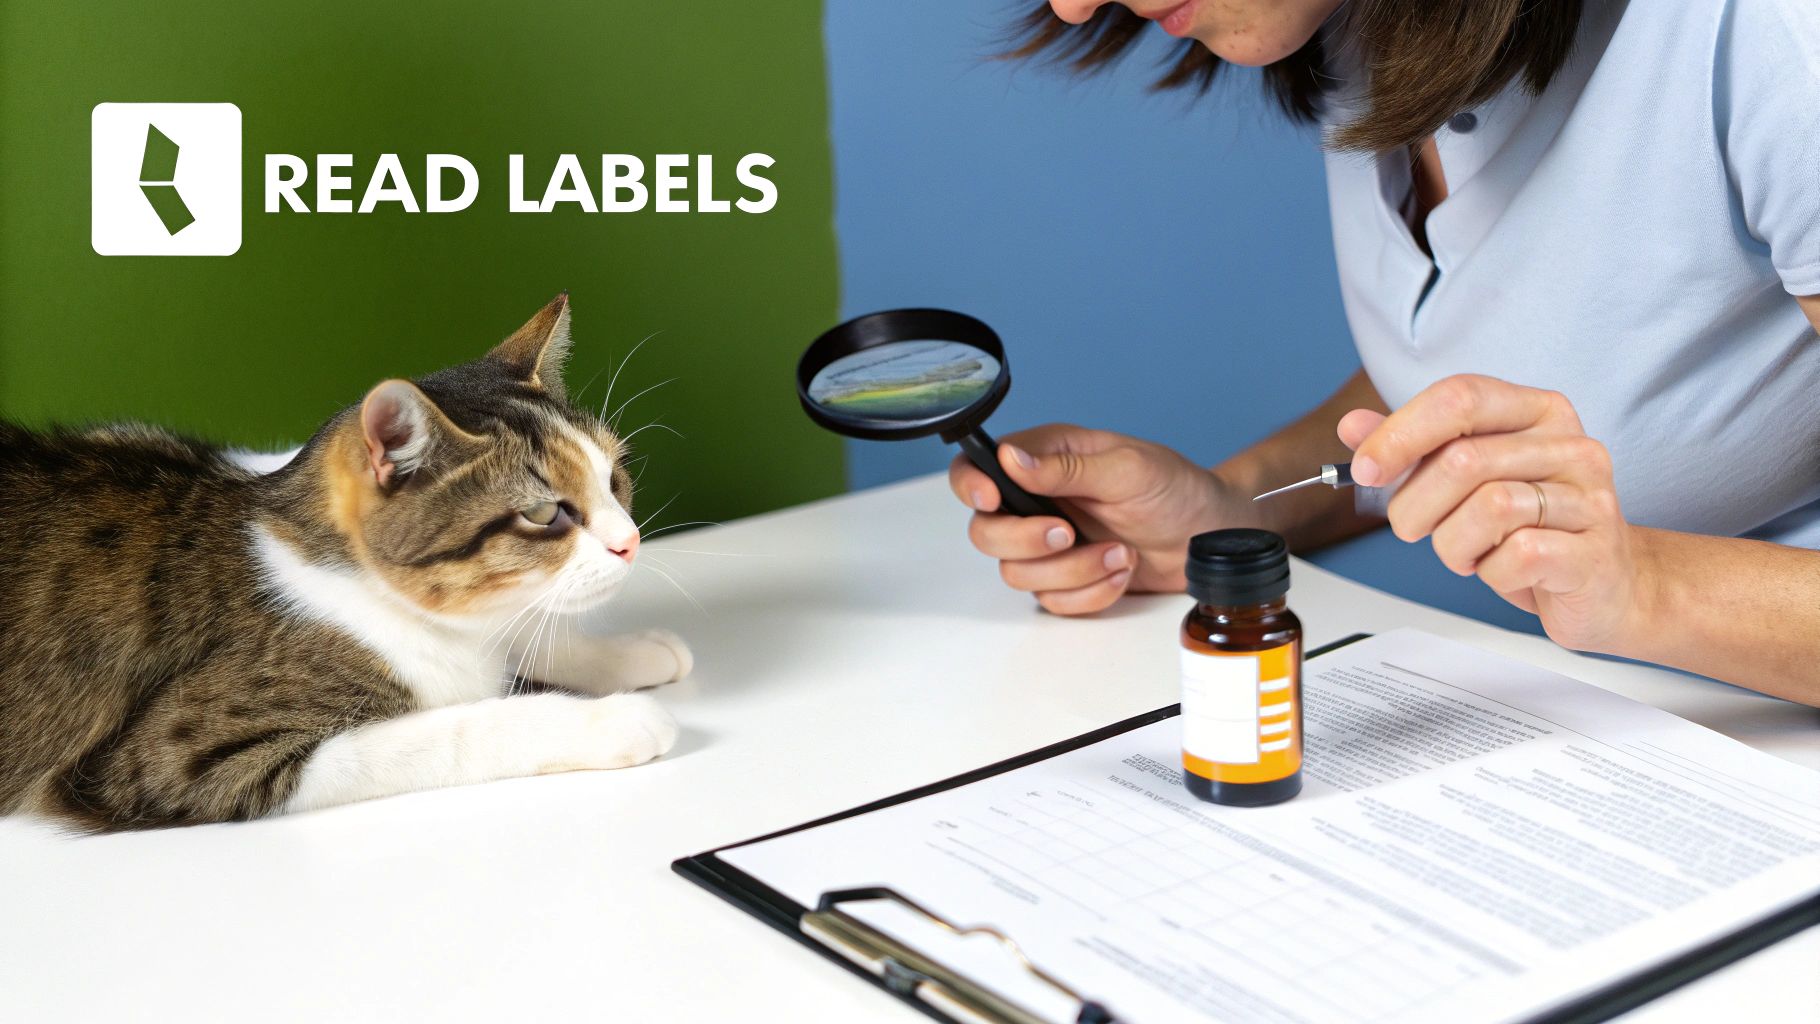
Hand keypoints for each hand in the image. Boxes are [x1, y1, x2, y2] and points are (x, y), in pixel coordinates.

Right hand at [948, 424, 1243, 614]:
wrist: (1208, 537)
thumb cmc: (1175, 489)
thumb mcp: (1128, 468)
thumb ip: (1067, 468)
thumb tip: (1012, 460)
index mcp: (1044, 459)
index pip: (976, 467)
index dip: (970, 486)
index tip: (991, 500)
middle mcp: (1037, 501)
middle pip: (985, 532)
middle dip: (1027, 541)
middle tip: (1069, 534)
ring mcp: (1049, 545)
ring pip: (1017, 573)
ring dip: (1072, 571)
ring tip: (1120, 553)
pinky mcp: (1067, 580)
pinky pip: (1052, 601)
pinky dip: (1089, 593)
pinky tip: (1121, 572)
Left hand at [1340, 374, 1647, 652]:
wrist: (1606, 587)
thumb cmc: (1531, 529)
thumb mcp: (1465, 483)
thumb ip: (1413, 450)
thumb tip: (1354, 426)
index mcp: (1537, 413)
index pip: (1460, 398)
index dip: (1401, 432)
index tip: (1367, 469)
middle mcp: (1571, 446)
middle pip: (1463, 459)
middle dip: (1416, 504)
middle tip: (1415, 527)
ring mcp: (1590, 497)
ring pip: (1488, 508)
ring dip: (1452, 543)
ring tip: (1466, 551)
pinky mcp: (1595, 551)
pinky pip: (1517, 555)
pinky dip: (1490, 572)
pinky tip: (1501, 570)